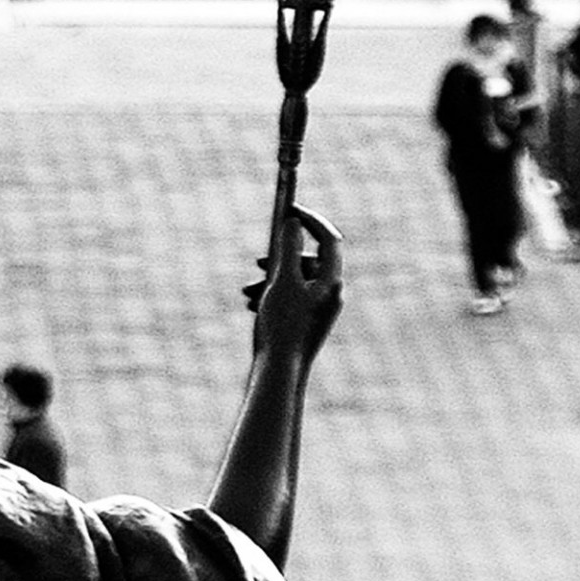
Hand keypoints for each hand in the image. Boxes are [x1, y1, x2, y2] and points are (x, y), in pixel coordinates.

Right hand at [244, 204, 342, 364]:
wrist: (281, 371)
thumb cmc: (282, 326)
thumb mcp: (281, 281)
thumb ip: (287, 249)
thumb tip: (293, 222)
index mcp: (331, 281)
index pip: (329, 239)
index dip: (310, 220)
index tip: (289, 209)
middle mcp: (331, 293)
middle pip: (309, 260)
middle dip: (280, 258)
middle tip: (258, 261)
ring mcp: (321, 308)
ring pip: (296, 280)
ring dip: (271, 279)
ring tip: (247, 293)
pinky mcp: (309, 320)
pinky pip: (292, 296)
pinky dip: (273, 294)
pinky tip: (254, 305)